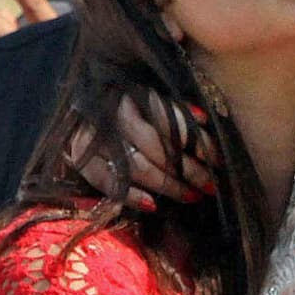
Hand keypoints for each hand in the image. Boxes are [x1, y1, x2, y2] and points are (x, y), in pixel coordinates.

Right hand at [72, 93, 218, 211]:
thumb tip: (206, 121)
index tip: (218, 160)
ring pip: (135, 165)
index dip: (197, 142)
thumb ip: (177, 108)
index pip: (171, 119)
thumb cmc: (130, 100)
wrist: (84, 99)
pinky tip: (152, 205)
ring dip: (167, 185)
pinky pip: (104, 180)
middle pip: (156, 145)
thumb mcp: (154, 94)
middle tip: (210, 186)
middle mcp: (110, 109)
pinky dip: (130, 195)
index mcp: (132, 89)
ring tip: (191, 196)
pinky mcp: (77, 152)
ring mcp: (91, 132)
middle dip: (188, 169)